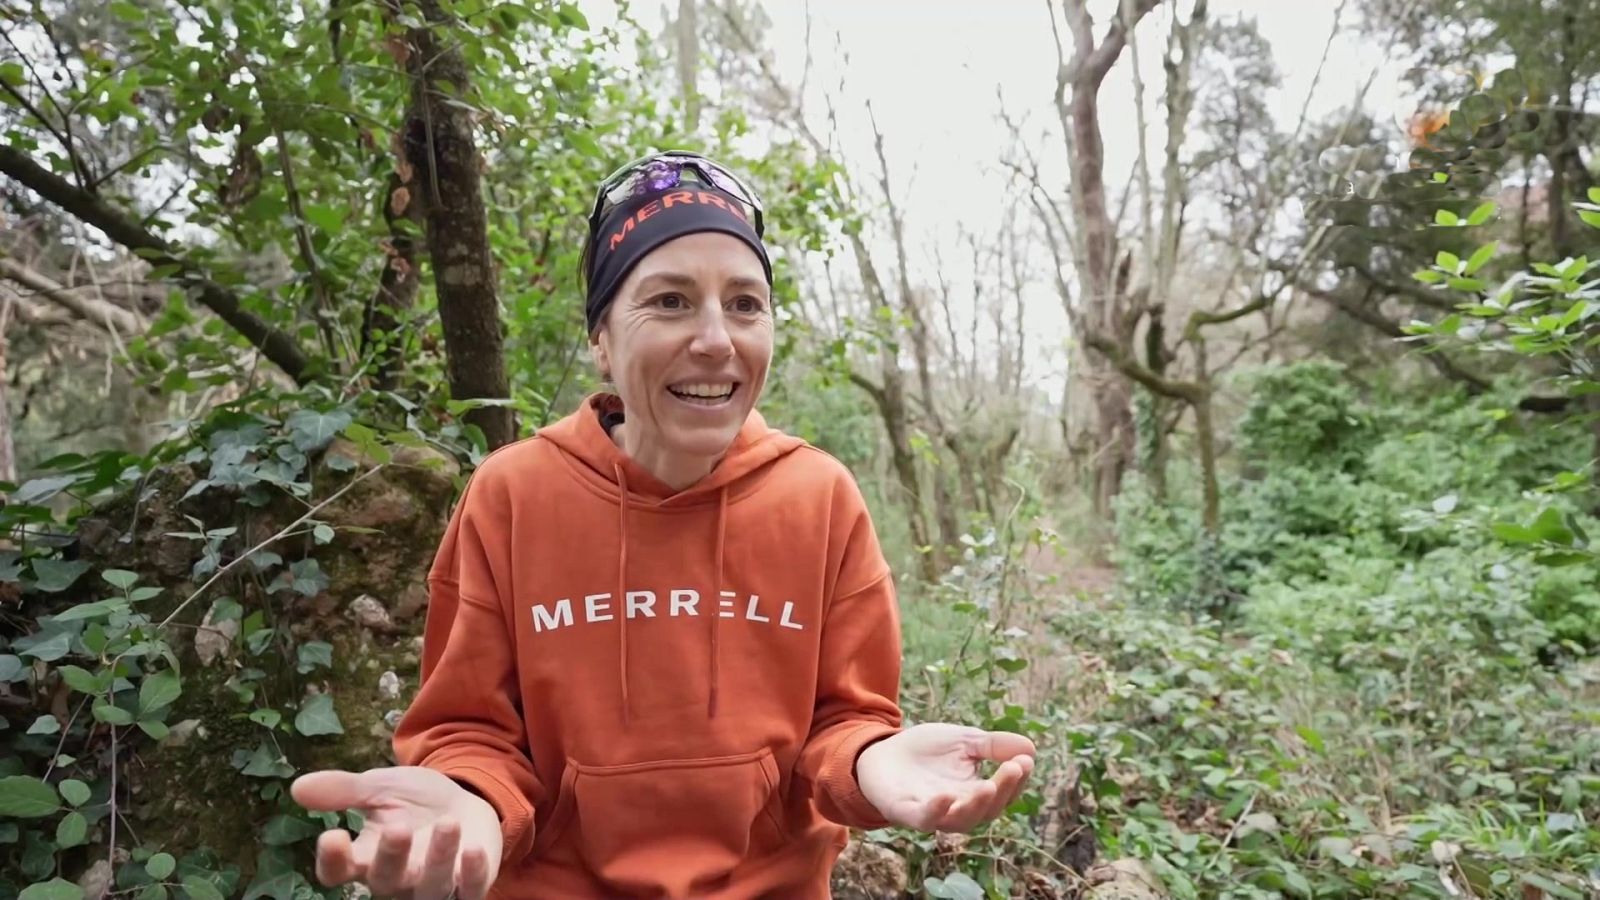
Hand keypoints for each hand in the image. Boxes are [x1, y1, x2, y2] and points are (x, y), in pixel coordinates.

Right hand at [291, 766, 502, 899]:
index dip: (333, 861)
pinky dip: (473, 874)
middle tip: (396, 827)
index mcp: (366, 857)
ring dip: (438, 859)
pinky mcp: (468, 885)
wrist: (463, 801)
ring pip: (429, 888)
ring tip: (448, 823)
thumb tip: (298, 787)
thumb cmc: (413, 802)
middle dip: (391, 856)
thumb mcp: (379, 787)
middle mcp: (396, 878)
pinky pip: (470, 891)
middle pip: (384, 881)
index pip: (340, 871)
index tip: (331, 835)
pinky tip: (474, 849)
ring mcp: (432, 885)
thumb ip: (343, 790)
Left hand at [855, 723, 1035, 832]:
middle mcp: (957, 809)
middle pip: (986, 811)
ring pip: (959, 821)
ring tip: (988, 786)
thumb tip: (1030, 749)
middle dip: (1003, 791)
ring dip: (975, 805)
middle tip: (1014, 768)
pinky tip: (945, 796)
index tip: (1025, 761)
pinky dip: (935, 811)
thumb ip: (993, 746)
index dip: (1016, 780)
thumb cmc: (926, 751)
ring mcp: (931, 812)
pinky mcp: (904, 811)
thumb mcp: (964, 741)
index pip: (1002, 794)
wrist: (880, 752)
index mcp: (974, 794)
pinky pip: (922, 819)